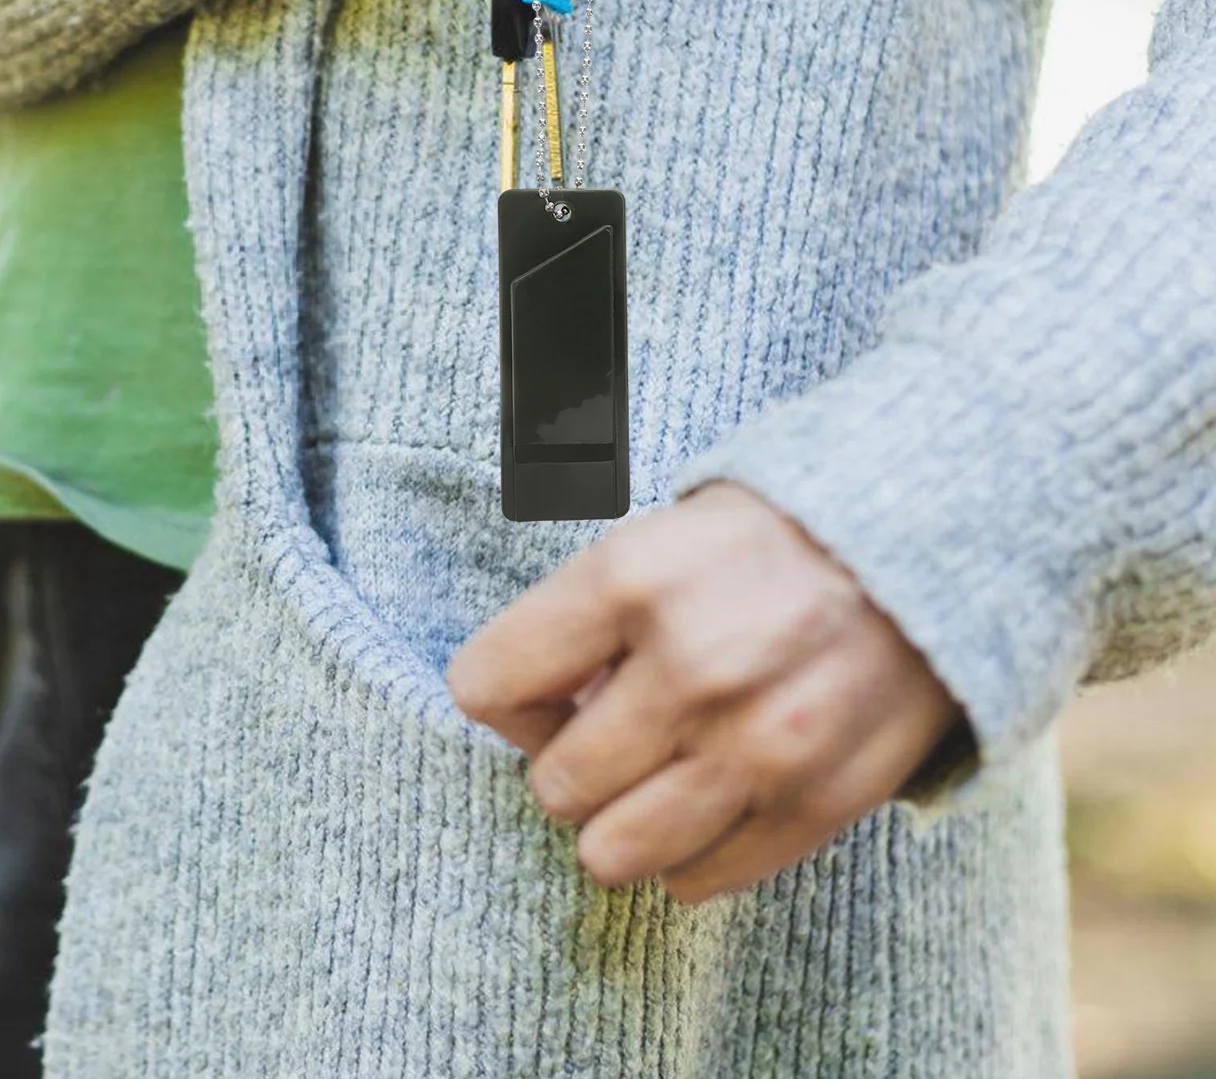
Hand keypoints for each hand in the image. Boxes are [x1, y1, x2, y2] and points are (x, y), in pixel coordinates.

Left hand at [445, 482, 962, 904]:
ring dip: (618, 818)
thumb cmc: (769, 539)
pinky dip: (688, 850)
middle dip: (565, 761)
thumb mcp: (659, 534)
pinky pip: (697, 879)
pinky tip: (710, 793)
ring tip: (652, 770)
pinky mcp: (815, 804)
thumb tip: (533, 714)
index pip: (487, 683)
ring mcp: (756, 746)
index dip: (503, 695)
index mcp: (632, 578)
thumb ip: (583, 618)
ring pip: (611, 853)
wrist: (926, 546)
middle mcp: (689, 668)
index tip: (540, 689)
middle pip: (551, 785)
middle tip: (607, 729)